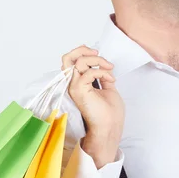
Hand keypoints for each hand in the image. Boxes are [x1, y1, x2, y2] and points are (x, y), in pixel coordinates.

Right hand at [62, 45, 124, 167]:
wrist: (110, 127)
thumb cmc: (110, 113)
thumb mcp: (108, 88)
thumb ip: (103, 76)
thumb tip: (104, 65)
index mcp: (78, 83)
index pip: (71, 61)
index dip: (83, 52)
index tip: (98, 54)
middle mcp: (73, 84)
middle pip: (67, 58)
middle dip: (82, 50)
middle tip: (97, 53)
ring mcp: (74, 87)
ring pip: (77, 62)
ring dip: (97, 60)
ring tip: (109, 68)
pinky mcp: (79, 90)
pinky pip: (88, 72)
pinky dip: (102, 72)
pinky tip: (111, 80)